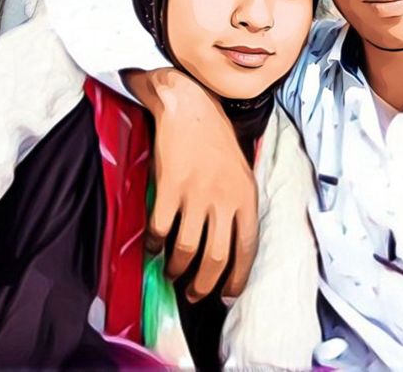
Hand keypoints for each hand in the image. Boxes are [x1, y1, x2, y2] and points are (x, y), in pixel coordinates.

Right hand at [123, 67, 258, 300]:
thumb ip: (238, 205)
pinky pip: (161, 229)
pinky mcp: (170, 187)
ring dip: (177, 268)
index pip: (247, 248)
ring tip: (173, 273)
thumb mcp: (241, 171)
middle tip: (194, 294)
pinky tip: (154, 246)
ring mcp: (196, 193)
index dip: (237, 278)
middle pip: (215, 257)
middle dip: (204, 284)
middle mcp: (224, 197)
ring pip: (186, 249)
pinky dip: (155, 244)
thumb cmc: (216, 140)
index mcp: (246, 195)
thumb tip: (231, 246)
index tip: (227, 295)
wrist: (190, 107)